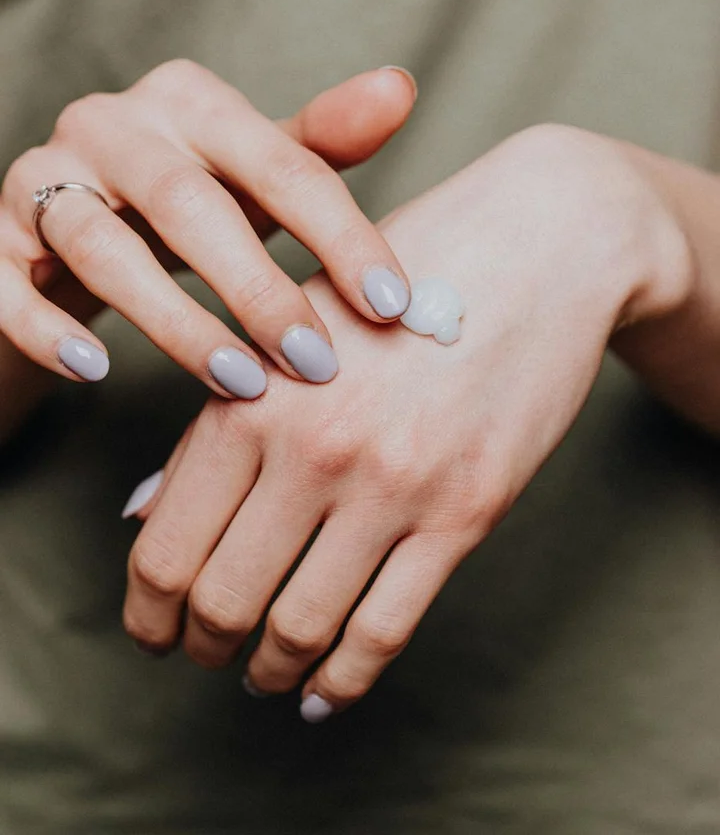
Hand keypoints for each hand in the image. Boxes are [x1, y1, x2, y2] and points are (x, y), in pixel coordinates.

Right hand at [0, 62, 415, 393]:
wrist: (78, 218)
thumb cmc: (188, 199)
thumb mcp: (255, 170)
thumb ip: (320, 142)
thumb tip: (399, 88)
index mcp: (190, 102)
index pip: (281, 164)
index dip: (341, 236)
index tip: (391, 306)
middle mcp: (111, 125)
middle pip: (187, 203)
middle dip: (257, 289)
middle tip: (315, 362)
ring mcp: (43, 176)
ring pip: (101, 245)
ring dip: (174, 322)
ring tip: (239, 383)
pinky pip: (8, 283)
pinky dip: (47, 330)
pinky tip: (95, 372)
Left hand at [122, 125, 690, 718]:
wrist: (536, 248)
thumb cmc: (399, 280)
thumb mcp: (291, 329)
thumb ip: (214, 426)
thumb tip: (144, 515)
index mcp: (251, 397)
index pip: (166, 548)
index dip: (148, 612)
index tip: (154, 631)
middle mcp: (313, 448)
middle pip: (223, 600)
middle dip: (202, 646)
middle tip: (206, 654)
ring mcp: (393, 485)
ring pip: (301, 627)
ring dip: (269, 669)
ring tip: (264, 673)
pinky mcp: (466, 511)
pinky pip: (385, 630)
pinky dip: (344, 681)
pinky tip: (325, 691)